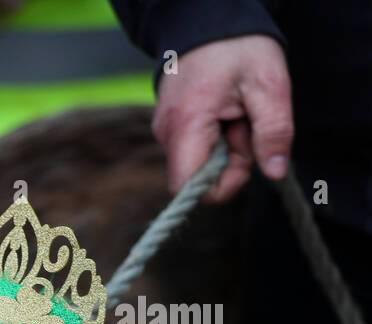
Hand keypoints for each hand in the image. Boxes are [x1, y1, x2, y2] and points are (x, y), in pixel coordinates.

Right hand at [152, 35, 292, 203]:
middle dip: (231, 161)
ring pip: (198, 164)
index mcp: (186, 124)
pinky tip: (224, 111)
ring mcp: (164, 130)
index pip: (189, 188)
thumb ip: (274, 133)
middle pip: (198, 177)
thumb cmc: (238, 48)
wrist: (206, 20)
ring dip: (226, 148)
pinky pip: (194, 149)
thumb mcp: (269, 85)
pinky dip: (216, 138)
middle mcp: (166, 133)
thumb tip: (275, 173)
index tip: (247, 156)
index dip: (222, 184)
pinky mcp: (169, 127)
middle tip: (247, 123)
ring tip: (236, 111)